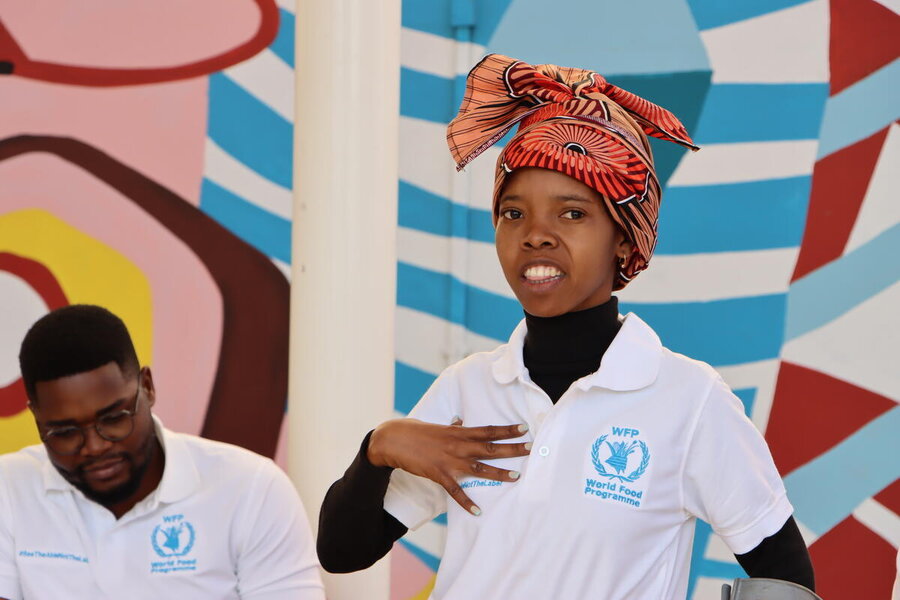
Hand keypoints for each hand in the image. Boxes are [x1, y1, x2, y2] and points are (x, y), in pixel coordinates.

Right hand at [367, 417, 530, 515]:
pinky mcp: (439, 474)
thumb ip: (452, 426)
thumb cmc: (415, 431)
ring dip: (498, 473)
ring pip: (479, 468)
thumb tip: (460, 421)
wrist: (394, 440)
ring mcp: (449, 460)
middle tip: (531, 448)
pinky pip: (456, 491)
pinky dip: (467, 503)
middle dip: (511, 449)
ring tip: (516, 477)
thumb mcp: (437, 426)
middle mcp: (458, 445)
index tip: (523, 429)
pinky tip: (478, 512)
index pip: (488, 430)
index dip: (506, 430)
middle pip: (490, 447)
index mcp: (458, 432)